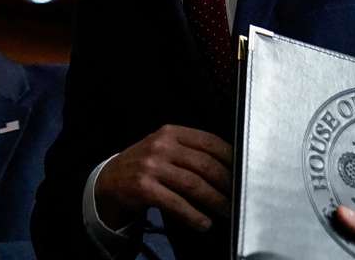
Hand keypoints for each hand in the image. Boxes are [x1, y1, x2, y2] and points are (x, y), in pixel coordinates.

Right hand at [96, 124, 232, 231]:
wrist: (109, 180)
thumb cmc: (145, 165)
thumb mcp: (164, 147)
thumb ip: (190, 151)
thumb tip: (230, 166)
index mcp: (171, 132)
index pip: (210, 142)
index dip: (231, 158)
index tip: (245, 171)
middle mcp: (161, 145)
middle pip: (205, 165)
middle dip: (227, 183)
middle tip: (239, 196)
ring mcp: (151, 166)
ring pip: (194, 185)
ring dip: (215, 201)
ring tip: (227, 211)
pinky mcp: (144, 188)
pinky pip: (176, 203)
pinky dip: (194, 215)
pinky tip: (204, 223)